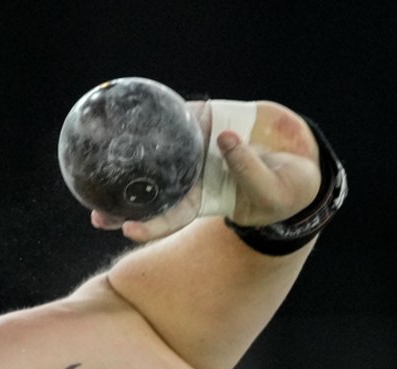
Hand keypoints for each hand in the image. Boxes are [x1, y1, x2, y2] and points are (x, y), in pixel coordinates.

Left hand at [92, 100, 321, 242]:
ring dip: (132, 156)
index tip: (128, 230)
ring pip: (158, 154)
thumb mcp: (271, 188)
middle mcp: (192, 177)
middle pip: (152, 192)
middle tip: (96, 212)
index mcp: (204, 201)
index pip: (171, 218)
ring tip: (102, 155)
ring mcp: (196, 150)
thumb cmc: (285, 188)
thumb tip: (223, 140)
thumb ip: (247, 169)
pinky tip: (139, 109)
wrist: (300, 158)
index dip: (150, 226)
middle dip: (122, 205)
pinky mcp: (206, 123)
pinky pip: (180, 117)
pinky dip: (162, 113)